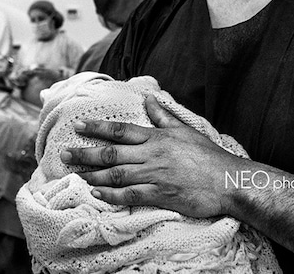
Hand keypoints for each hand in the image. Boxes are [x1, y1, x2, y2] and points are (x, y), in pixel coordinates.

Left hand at [60, 95, 245, 216]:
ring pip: (117, 174)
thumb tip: (149, 98)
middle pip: (112, 152)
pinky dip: (112, 194)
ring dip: (93, 173)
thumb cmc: (207, 156)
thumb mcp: (184, 130)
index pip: (120, 130)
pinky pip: (130, 195)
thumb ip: (162, 116)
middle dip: (85, 152)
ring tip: (75, 172)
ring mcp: (155, 175)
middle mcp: (152, 154)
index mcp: (156, 138)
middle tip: (64, 152)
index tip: (78, 125)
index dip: (97, 127)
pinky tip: (97, 191)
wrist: (229, 181)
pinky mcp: (161, 195)